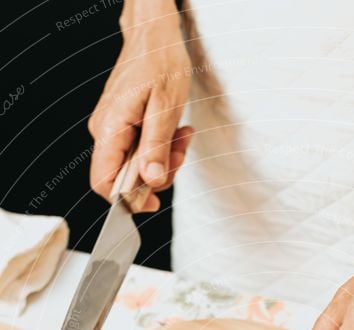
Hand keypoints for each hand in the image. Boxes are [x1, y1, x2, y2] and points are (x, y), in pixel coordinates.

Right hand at [88, 1, 191, 210]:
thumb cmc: (159, 61)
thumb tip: (151, 180)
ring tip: (181, 137)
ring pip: (136, 166)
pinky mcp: (122, 127)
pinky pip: (140, 150)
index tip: (153, 201)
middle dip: (157, 173)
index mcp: (109, 129)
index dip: (127, 199)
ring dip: (163, 159)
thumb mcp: (165, 108)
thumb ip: (156, 147)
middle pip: (125, 178)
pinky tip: (175, 133)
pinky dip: (160, 147)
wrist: (154, 35)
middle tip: (179, 153)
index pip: (104, 182)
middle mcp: (104, 132)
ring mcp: (112, 130)